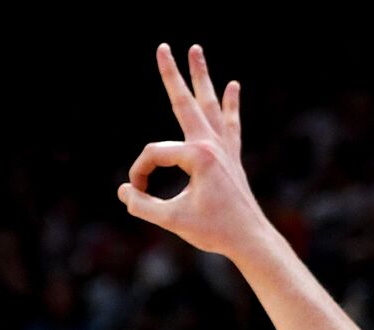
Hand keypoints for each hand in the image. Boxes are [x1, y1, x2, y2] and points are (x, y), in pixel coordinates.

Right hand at [119, 45, 269, 260]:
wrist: (250, 240)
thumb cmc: (214, 231)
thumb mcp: (172, 221)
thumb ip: (143, 206)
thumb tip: (124, 191)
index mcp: (198, 156)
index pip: (154, 154)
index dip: (140, 174)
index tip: (137, 194)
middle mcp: (212, 145)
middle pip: (184, 102)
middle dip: (172, 75)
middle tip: (163, 47)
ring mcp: (224, 148)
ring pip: (210, 105)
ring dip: (202, 77)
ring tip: (195, 49)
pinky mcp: (231, 157)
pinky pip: (231, 124)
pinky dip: (231, 105)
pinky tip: (233, 85)